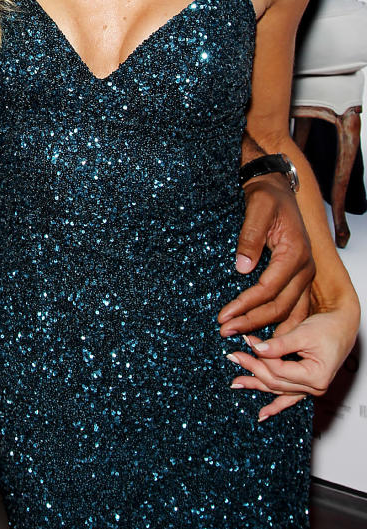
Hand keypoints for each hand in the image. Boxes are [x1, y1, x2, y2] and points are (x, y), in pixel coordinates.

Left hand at [218, 174, 313, 337]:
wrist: (276, 189)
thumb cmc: (267, 196)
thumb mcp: (257, 208)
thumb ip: (250, 236)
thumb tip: (242, 267)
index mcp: (295, 253)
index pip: (269, 289)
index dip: (246, 305)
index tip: (224, 316)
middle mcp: (304, 268)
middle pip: (280, 306)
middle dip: (251, 322)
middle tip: (225, 331)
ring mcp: (304, 276)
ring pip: (289, 312)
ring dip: (265, 328)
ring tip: (239, 338)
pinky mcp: (298, 279)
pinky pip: (293, 308)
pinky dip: (279, 324)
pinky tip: (263, 336)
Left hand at [226, 305, 359, 419]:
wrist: (343, 326)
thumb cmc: (329, 328)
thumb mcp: (303, 334)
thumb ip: (279, 344)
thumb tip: (257, 349)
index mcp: (316, 376)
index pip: (279, 370)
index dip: (261, 356)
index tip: (248, 341)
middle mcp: (315, 387)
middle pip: (275, 381)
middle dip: (253, 368)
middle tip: (234, 356)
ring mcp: (311, 389)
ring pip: (278, 389)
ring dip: (256, 384)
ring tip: (236, 382)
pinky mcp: (306, 385)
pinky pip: (288, 398)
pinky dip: (275, 406)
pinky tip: (262, 415)